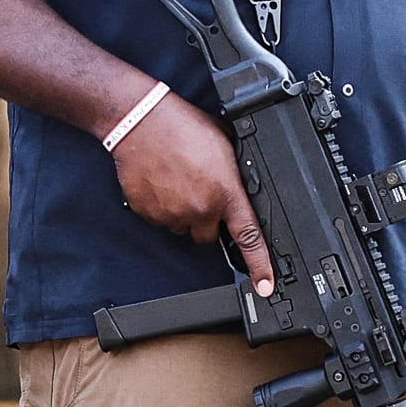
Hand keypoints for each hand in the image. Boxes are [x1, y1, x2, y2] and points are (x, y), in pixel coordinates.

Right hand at [109, 95, 277, 296]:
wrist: (141, 121)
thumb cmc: (183, 126)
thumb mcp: (224, 145)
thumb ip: (233, 174)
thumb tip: (239, 187)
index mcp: (225, 192)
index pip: (249, 237)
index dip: (260, 265)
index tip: (265, 285)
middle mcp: (200, 208)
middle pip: (209, 235)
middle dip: (207, 221)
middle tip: (200, 192)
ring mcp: (172, 213)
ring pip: (183, 227)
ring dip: (184, 212)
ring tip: (178, 181)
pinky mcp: (148, 213)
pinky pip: (161, 220)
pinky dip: (162, 207)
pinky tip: (162, 182)